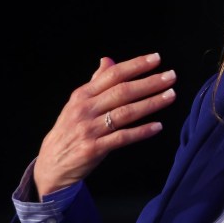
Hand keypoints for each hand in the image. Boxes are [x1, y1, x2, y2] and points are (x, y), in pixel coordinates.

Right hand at [33, 53, 176, 196]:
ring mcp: (89, 129)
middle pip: (122, 91)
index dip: (135, 65)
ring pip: (125, 113)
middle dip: (149, 82)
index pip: (112, 75)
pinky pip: (122, 138)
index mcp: (82, 95)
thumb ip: (96, 83)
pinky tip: (158, 126)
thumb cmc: (70, 130)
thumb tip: (108, 60)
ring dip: (150, 104)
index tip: (156, 58)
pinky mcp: (93, 148)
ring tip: (171, 96)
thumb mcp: (78, 104)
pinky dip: (141, 132)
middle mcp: (85, 109)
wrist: (52, 163)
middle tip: (171, 76)